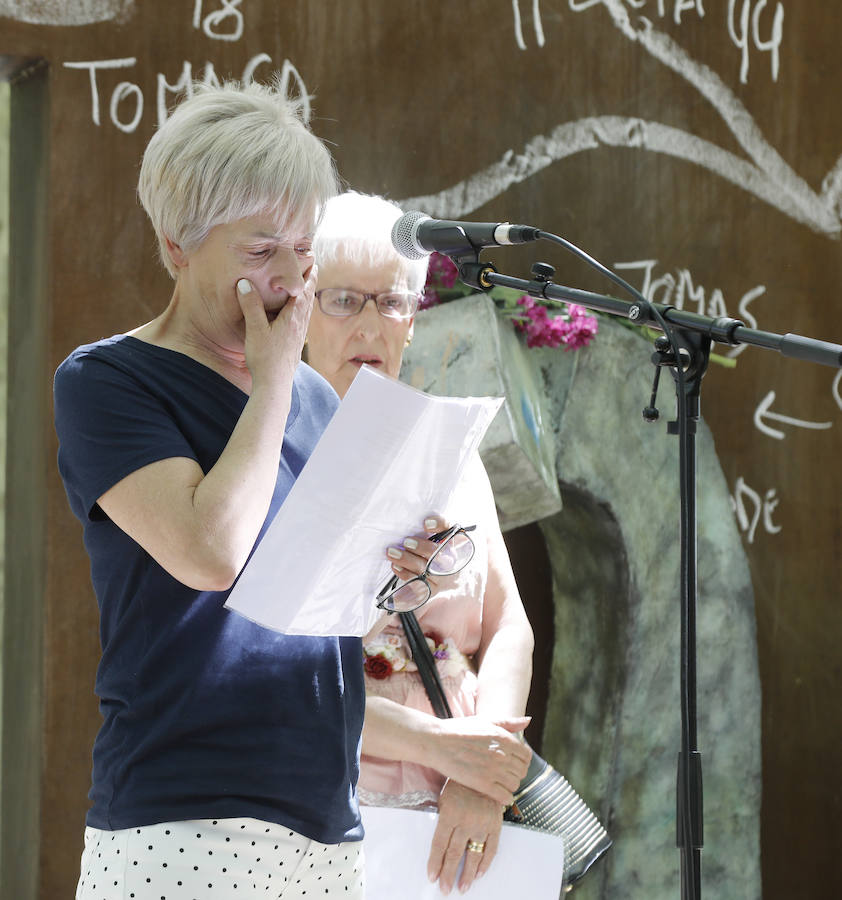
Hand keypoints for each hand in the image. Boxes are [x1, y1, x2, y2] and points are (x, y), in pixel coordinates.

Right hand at [236, 267, 315, 390]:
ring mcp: (298, 337)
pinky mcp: (294, 346)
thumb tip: (245, 283)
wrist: (274, 385)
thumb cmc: (265, 358)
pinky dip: (302, 311)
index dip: (308, 276)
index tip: (313, 261)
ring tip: (306, 287)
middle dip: (310, 283)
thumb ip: (251, 306)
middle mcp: (299, 326)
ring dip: (307, 297)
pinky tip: (297, 316)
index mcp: (293, 318)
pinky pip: (301, 322)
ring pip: (306, 311)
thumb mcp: (255, 330)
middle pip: (308, 299)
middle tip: (313, 268)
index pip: (304, 291)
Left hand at [384, 515, 454, 587]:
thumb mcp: (432, 540)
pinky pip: (418, 584)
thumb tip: (413, 520)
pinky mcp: (431, 590)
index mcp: (450, 541)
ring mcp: (441, 578)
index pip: (447, 529)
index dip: (438, 525)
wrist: (443, 580)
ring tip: (392, 553)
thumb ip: (425, 531)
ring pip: (426, 569)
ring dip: (407, 560)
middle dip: (422, 548)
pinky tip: (395, 566)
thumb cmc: (431, 553)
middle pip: (438, 554)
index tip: (425, 523)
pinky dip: (405, 574)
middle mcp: (449, 560)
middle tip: (406, 542)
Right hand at [426, 715, 530, 804]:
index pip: (526, 755)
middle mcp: (501, 754)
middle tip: (504, 774)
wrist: (437, 741)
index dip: (521, 760)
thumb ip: (508, 722)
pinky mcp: (482, 783)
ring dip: (509, 786)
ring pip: (515, 785)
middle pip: (522, 771)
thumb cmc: (458, 729)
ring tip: (499, 783)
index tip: (512, 763)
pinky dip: (504, 798)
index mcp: (503, 737)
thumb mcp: (485, 720)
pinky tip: (496, 793)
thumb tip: (528, 721)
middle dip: (515, 773)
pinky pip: (505, 797)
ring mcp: (493, 769)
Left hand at [428, 780, 501, 894]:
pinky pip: (491, 848)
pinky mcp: (495, 824)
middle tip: (445, 889)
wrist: (484, 770)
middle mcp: (466, 821)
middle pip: (454, 853)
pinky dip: (485, 863)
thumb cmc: (460, 783)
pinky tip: (479, 873)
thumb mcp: (444, 797)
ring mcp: (482, 824)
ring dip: (467, 874)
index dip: (435, 863)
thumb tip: (436, 844)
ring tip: (463, 887)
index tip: (432, 877)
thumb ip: (442, 819)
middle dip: (448, 874)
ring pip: (473, 855)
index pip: (439, 844)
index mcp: (450, 813)